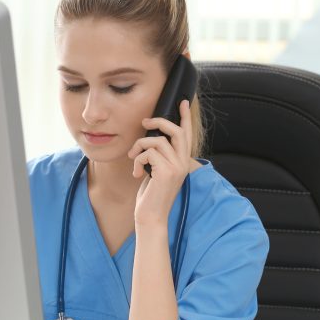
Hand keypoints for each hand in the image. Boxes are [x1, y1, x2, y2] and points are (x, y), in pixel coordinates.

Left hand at [127, 100, 191, 227]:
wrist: (150, 217)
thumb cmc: (150, 196)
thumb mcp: (156, 171)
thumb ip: (159, 156)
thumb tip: (152, 137)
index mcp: (182, 162)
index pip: (187, 135)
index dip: (185, 118)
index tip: (183, 102)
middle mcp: (183, 164)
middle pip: (176, 131)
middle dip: (159, 122)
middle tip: (145, 122)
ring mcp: (176, 168)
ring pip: (157, 141)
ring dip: (139, 147)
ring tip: (133, 158)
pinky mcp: (166, 172)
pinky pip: (148, 153)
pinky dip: (137, 160)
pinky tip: (136, 173)